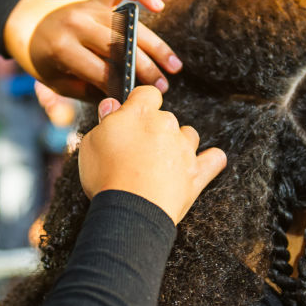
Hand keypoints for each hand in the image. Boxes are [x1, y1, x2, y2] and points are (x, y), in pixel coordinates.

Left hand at [2, 0, 183, 100]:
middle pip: (120, 48)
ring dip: (154, 46)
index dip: (121, 87)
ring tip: (174, 65)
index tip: (139, 99)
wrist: (25, 24)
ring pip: (129, 26)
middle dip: (145, 69)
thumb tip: (119, 99)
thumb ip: (86, 91)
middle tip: (164, 86)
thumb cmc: (43, 60)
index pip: (101, 71)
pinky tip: (159, 7)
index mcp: (63, 49)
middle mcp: (77, 25)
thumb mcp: (56, 82)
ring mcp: (87, 8)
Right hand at [78, 87, 226, 224]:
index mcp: (140, 114)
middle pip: (166, 118)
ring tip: (162, 162)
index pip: (147, 93)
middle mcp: (166, 125)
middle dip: (154, 130)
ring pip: (188, 136)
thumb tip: (111, 105)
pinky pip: (213, 159)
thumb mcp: (92, 143)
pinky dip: (210, 160)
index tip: (131, 115)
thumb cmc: (106, 176)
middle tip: (137, 151)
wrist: (130, 211)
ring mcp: (185, 149)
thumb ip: (105, 121)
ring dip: (179, 143)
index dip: (139, 103)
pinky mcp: (197, 173)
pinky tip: (204, 163)